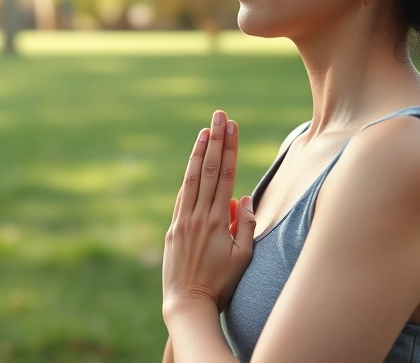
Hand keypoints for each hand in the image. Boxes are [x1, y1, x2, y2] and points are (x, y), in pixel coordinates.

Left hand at [163, 110, 256, 315]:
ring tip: (204, 131)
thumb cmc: (222, 284)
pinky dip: (188, 179)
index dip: (229, 148)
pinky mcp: (172, 229)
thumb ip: (246, 225)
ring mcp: (183, 221)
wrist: (188, 303)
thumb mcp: (243, 257)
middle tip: (218, 115)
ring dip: (198, 154)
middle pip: (208, 170)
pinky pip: (182, 198)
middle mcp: (198, 216)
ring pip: (191, 180)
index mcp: (218, 221)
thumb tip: (243, 197)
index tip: (231, 126)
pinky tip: (192, 165)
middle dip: (215, 140)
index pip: (225, 175)